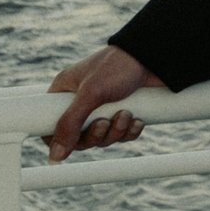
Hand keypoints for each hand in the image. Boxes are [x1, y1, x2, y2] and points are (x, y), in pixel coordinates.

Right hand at [45, 45, 161, 163]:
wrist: (158, 54)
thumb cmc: (119, 66)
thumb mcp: (91, 93)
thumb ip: (70, 124)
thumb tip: (54, 156)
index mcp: (65, 92)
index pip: (51, 125)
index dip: (60, 139)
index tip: (74, 142)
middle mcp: (82, 100)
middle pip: (80, 136)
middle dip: (95, 135)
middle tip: (105, 123)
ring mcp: (104, 106)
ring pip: (103, 136)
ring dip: (115, 132)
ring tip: (125, 115)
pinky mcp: (124, 110)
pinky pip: (122, 133)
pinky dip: (129, 131)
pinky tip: (138, 120)